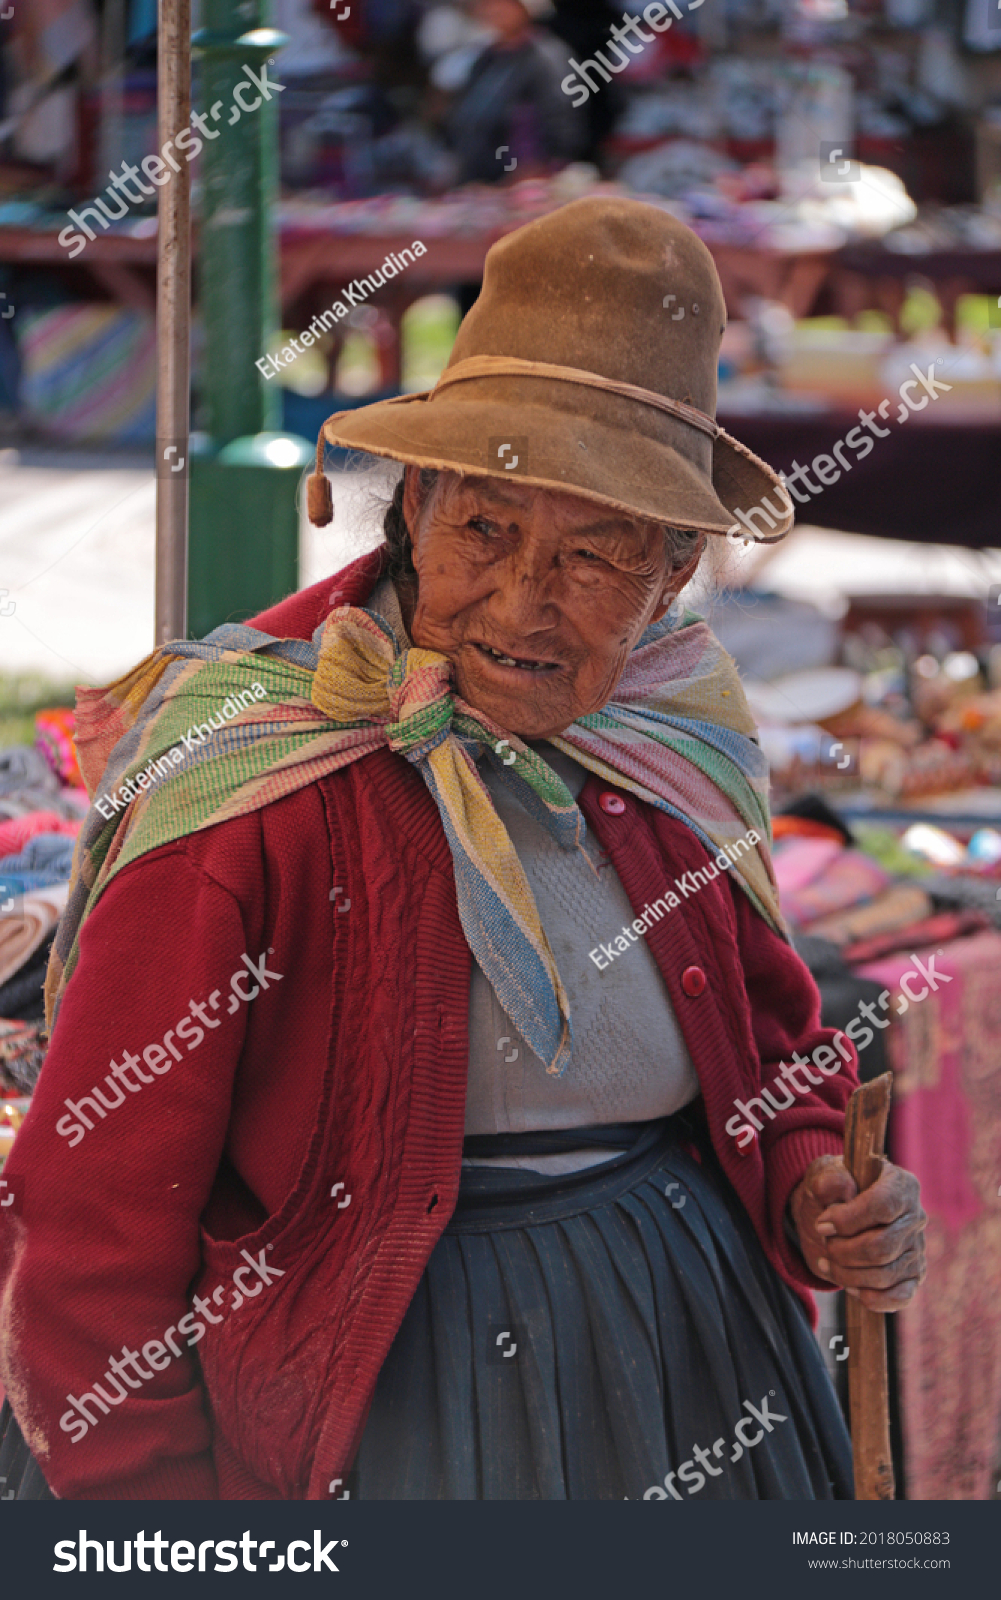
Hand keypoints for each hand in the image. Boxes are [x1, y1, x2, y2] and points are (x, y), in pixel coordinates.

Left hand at [789, 1154, 926, 1311]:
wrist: (835, 1217)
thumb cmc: (832, 1192)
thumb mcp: (822, 1175)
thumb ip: (828, 1178)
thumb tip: (841, 1187)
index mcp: (900, 1184)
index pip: (883, 1205)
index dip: (848, 1219)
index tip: (822, 1225)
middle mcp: (916, 1217)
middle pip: (882, 1246)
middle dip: (843, 1251)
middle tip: (824, 1244)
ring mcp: (917, 1249)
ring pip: (886, 1274)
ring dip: (848, 1275)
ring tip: (827, 1263)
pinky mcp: (914, 1276)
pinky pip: (899, 1297)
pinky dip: (871, 1298)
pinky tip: (850, 1286)